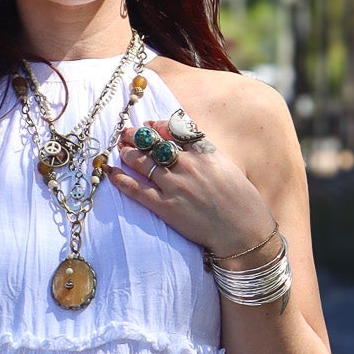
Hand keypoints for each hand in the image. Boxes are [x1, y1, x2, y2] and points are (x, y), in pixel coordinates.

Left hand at [109, 118, 276, 259]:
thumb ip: (206, 153)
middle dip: (136, 136)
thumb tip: (189, 143)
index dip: (156, 125)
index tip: (147, 124)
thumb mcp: (226, 167)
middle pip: (153, 144)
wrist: (242, 230)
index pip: (174, 130)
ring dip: (128, 153)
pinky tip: (111, 173)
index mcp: (203, 153)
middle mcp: (187, 165)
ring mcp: (175, 186)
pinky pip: (137, 190)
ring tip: (120, 150)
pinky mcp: (166, 207)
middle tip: (125, 133)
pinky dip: (122, 179)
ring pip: (143, 163)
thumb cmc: (240, 201)